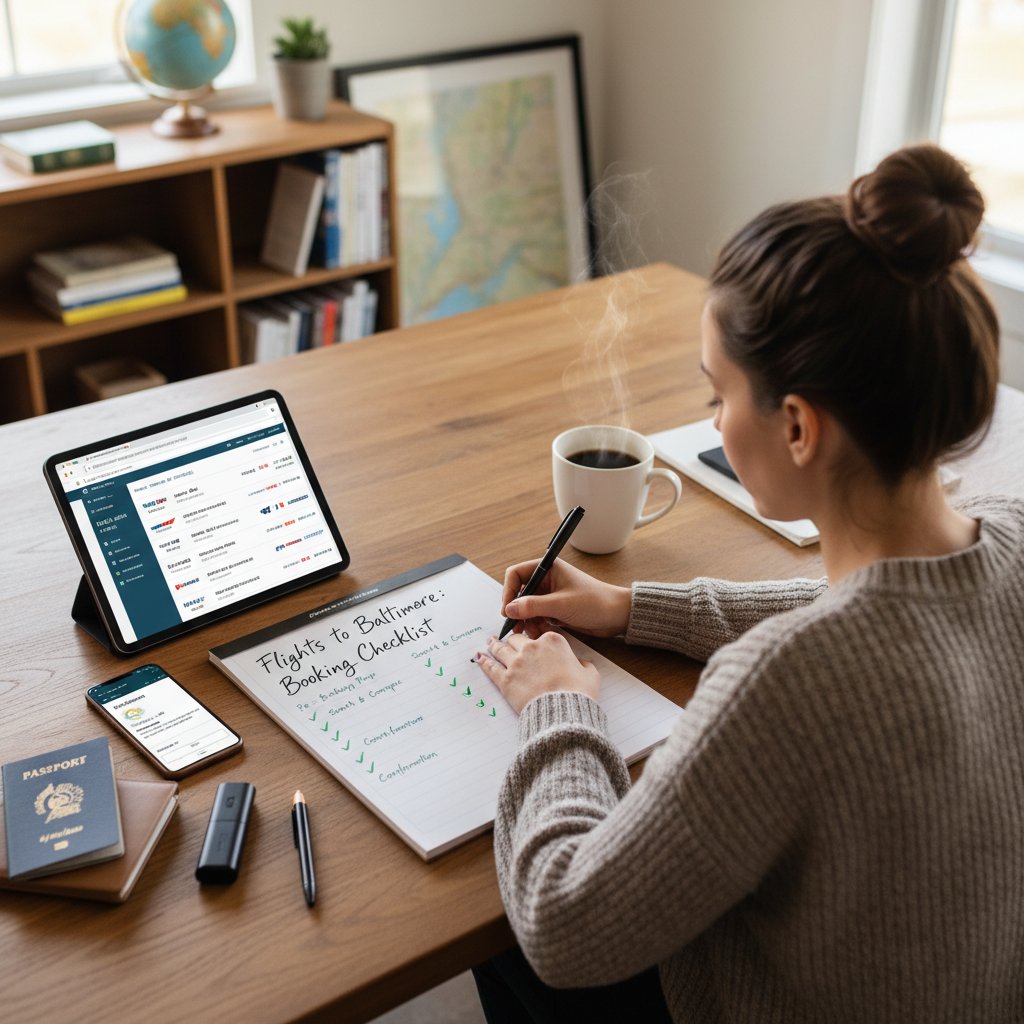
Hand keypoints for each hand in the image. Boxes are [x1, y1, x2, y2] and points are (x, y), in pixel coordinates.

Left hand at [476, 630, 599, 712]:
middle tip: (507, 639)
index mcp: (553, 641)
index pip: (539, 633)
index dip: (534, 636)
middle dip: (512, 640)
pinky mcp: (505, 679)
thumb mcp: (590, 674)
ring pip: (501, 649)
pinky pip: (491, 667)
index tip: (530, 637)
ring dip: (494, 645)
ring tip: (490, 643)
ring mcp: (516, 663)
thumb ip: (583, 664)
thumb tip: (580, 664)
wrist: (563, 710)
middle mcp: (532, 647)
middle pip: (517, 639)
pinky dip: (484, 661)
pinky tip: (479, 658)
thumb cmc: (578, 692)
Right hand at [501, 558, 631, 637]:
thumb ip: (533, 606)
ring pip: (526, 608)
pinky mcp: (555, 609)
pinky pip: (536, 617)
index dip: (508, 591)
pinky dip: (535, 625)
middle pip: (519, 593)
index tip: (508, 610)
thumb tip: (509, 609)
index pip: (516, 574)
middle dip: (517, 610)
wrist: (617, 616)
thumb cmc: (595, 602)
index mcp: (548, 568)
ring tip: (532, 632)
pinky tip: (541, 633)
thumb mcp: (561, 604)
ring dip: (526, 621)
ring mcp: (550, 595)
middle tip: (517, 627)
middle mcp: (547, 580)